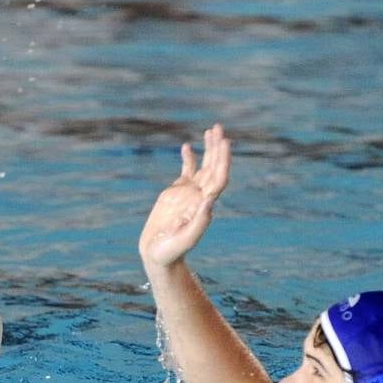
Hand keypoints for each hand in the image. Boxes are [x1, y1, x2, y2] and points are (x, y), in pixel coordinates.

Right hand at [139, 124, 229, 269]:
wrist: (158, 254)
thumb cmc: (171, 252)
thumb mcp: (184, 241)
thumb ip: (199, 224)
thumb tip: (210, 202)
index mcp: (204, 205)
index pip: (219, 178)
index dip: (223, 160)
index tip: (224, 142)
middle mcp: (200, 196)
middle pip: (214, 167)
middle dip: (217, 148)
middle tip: (219, 128)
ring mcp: (189, 194)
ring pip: (203, 166)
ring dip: (208, 149)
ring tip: (211, 130)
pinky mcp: (176, 193)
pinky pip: (185, 171)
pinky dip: (187, 158)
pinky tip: (187, 146)